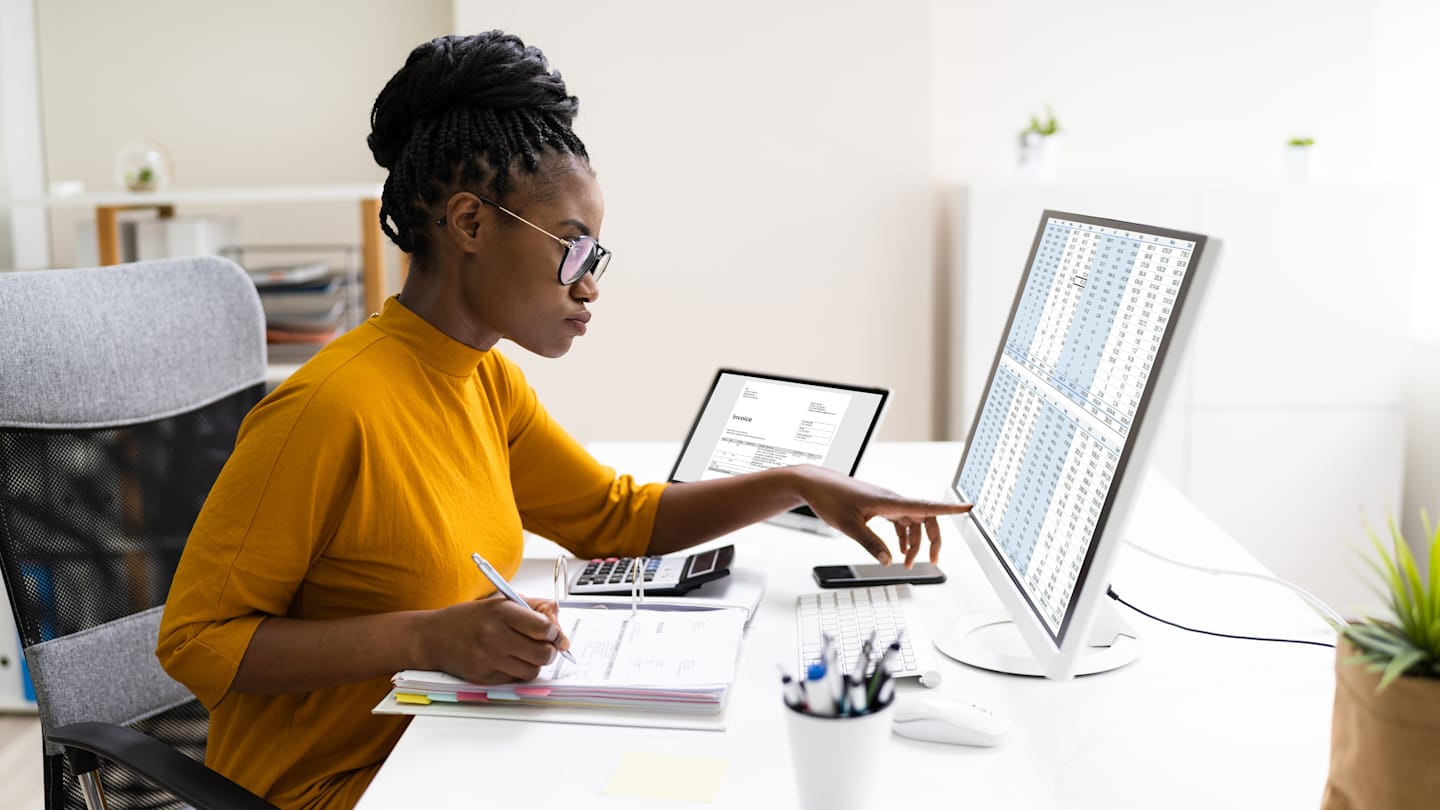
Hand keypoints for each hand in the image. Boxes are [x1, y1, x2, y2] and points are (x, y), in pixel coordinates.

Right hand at [420, 595, 569, 683]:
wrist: (433, 637)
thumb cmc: (469, 618)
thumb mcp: (500, 601)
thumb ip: (533, 608)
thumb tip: (559, 627)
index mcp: (501, 612)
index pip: (544, 627)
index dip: (554, 632)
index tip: (552, 632)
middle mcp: (495, 636)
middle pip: (543, 653)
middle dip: (550, 651)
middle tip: (546, 647)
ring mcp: (489, 659)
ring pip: (532, 670)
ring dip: (535, 663)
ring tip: (526, 653)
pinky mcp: (483, 677)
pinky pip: (515, 679)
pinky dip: (517, 672)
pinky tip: (508, 660)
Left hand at [793, 466, 972, 566]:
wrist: (815, 484)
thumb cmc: (830, 498)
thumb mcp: (848, 526)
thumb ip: (870, 544)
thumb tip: (889, 561)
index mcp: (889, 501)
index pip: (926, 505)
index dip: (950, 508)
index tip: (969, 507)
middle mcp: (892, 500)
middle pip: (925, 517)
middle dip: (932, 539)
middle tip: (933, 561)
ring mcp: (887, 502)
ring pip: (913, 521)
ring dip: (915, 542)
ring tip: (908, 563)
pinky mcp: (880, 506)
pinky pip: (901, 521)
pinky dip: (903, 537)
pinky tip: (898, 550)